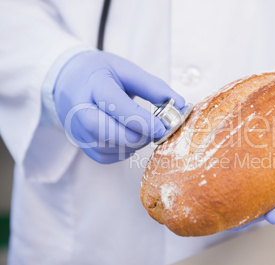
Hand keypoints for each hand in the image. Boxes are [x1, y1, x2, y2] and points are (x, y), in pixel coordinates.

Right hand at [54, 50, 184, 163]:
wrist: (67, 79)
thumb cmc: (100, 72)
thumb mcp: (126, 69)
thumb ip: (154, 87)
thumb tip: (181, 105)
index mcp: (94, 84)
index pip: (117, 106)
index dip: (142, 120)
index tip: (162, 127)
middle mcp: (80, 109)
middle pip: (108, 132)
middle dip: (139, 136)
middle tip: (156, 130)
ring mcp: (77, 129)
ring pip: (108, 148)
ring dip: (133, 144)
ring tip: (143, 130)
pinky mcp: (80, 143)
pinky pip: (105, 157)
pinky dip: (123, 152)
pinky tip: (130, 138)